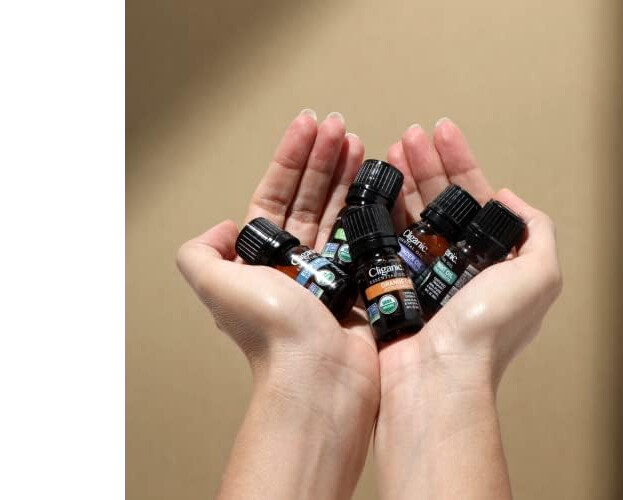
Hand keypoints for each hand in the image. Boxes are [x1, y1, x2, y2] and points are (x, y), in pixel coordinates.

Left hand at [176, 110, 377, 499]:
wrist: (321, 377)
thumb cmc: (272, 332)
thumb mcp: (217, 286)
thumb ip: (201, 255)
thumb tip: (221, 227)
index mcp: (263, 260)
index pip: (276, 196)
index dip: (290, 158)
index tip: (308, 125)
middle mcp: (297, 264)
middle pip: (310, 198)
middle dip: (323, 159)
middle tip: (340, 126)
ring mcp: (334, 272)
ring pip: (340, 212)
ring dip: (348, 175)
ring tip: (359, 143)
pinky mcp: (365, 283)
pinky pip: (370, 236)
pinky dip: (375, 207)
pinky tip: (381, 180)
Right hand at [374, 119, 561, 498]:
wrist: (434, 377)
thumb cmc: (487, 332)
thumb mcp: (541, 276)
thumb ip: (537, 233)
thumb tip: (510, 199)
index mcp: (493, 262)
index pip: (477, 200)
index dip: (462, 163)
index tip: (444, 133)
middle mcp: (458, 266)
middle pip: (441, 201)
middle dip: (427, 163)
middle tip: (410, 135)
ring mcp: (421, 275)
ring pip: (411, 215)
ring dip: (403, 178)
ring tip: (390, 149)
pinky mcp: (391, 285)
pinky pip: (385, 240)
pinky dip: (380, 210)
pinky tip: (375, 185)